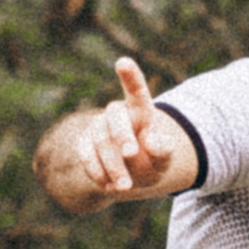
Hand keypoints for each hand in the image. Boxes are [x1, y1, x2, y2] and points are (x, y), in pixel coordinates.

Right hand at [76, 58, 183, 198]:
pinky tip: (109, 186)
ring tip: (125, 186)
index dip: (130, 76)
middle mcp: (117, 114)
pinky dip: (96, 171)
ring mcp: (98, 126)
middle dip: (122, 134)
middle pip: (115, 115)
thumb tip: (152, 141)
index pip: (136, 90)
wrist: (125, 177)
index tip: (122, 62)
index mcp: (141, 111)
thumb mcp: (163, 161)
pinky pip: (85, 154)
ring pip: (100, 140)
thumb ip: (164, 152)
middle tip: (131, 155)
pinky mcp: (84, 142)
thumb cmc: (149, 163)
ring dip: (112, 164)